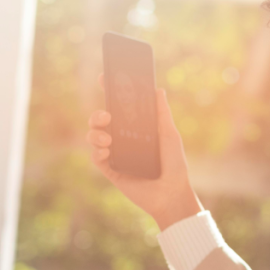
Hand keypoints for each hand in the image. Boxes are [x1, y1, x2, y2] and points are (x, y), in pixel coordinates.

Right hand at [87, 73, 202, 230]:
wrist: (171, 193)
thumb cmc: (174, 164)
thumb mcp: (169, 135)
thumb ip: (161, 113)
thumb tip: (157, 89)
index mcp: (136, 127)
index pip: (120, 106)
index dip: (110, 91)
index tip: (104, 76)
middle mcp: (123, 138)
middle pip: (101, 120)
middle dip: (98, 114)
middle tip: (107, 115)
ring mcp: (115, 153)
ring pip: (94, 136)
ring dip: (96, 133)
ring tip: (108, 139)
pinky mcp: (110, 170)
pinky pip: (96, 157)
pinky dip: (98, 151)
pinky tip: (108, 151)